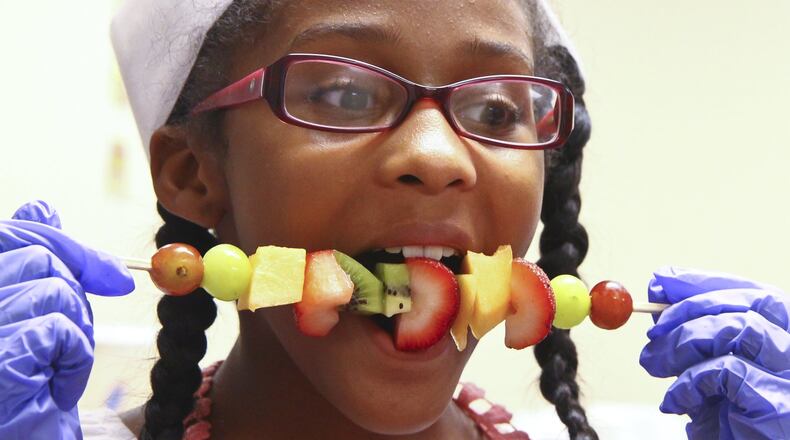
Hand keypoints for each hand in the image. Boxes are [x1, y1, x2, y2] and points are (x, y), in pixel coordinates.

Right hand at [0, 201, 134, 439]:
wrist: (24, 439)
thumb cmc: (25, 380)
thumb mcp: (31, 313)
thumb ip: (31, 260)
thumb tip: (44, 207)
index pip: (11, 232)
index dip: (65, 245)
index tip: (110, 272)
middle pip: (39, 258)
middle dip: (73, 293)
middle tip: (65, 336)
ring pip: (55, 290)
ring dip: (75, 331)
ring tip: (53, 366)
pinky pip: (58, 328)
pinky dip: (74, 357)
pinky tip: (54, 385)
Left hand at [639, 266, 789, 439]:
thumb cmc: (724, 420)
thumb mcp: (702, 366)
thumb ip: (688, 329)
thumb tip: (658, 288)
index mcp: (779, 338)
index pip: (752, 294)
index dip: (704, 282)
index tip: (660, 279)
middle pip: (751, 304)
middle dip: (690, 307)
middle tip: (652, 328)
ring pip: (738, 328)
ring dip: (683, 341)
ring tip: (654, 364)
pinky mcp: (779, 406)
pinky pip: (728, 371)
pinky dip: (689, 381)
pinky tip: (674, 400)